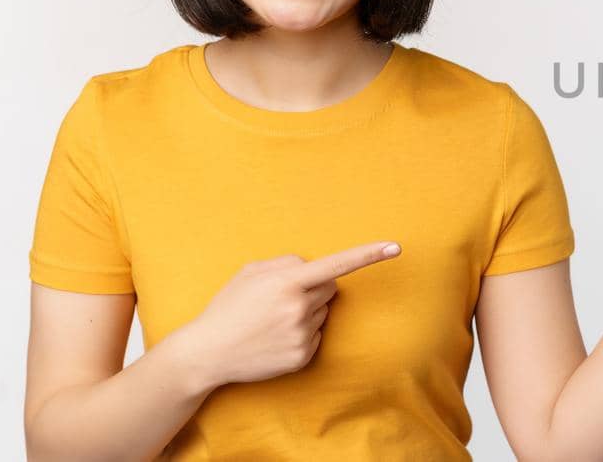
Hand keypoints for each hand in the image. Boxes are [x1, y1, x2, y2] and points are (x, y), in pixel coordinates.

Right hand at [176, 241, 402, 387]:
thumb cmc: (229, 307)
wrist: (207, 353)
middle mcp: (298, 307)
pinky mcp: (303, 356)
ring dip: (307, 312)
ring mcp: (302, 334)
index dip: (368, 255)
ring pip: (323, 312)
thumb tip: (314, 266)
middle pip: (331, 288)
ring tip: (272, 321)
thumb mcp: (251, 273)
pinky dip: (302, 334)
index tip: (395, 248)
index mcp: (286, 282)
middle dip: (315, 289)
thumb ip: (286, 263)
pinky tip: (275, 339)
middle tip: (281, 299)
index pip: (336, 264)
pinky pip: (317, 336)